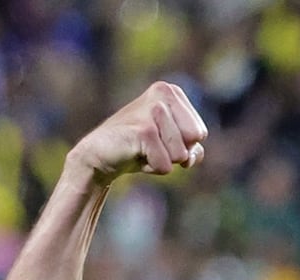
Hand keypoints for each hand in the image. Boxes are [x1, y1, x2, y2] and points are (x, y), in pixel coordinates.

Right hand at [70, 82, 208, 185]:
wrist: (98, 155)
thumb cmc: (138, 148)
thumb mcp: (170, 145)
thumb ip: (192, 148)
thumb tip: (192, 155)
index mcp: (171, 92)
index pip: (200, 132)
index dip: (183, 146)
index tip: (160, 139)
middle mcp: (163, 93)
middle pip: (195, 140)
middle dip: (176, 152)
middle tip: (151, 145)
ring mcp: (153, 110)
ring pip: (181, 155)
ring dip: (163, 160)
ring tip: (142, 149)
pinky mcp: (144, 130)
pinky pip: (166, 165)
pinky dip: (152, 167)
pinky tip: (135, 155)